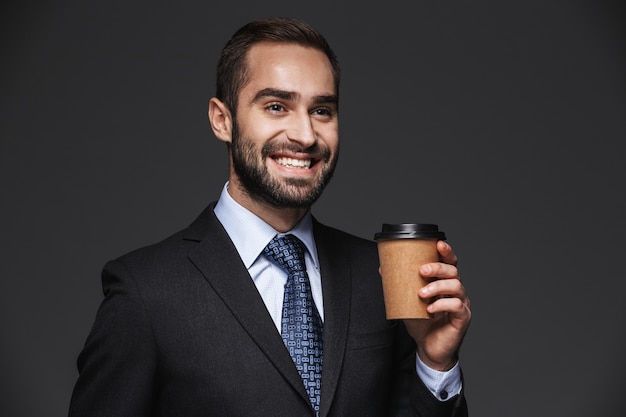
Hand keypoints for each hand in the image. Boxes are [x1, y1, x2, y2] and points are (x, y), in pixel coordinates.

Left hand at [403, 240, 470, 370]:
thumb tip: (383, 268)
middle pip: (454, 270)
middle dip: (438, 267)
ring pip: (456, 286)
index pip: (449, 262)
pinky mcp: (463, 317)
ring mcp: (461, 303)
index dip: (447, 251)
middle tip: (421, 271)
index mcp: (444, 282)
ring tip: (421, 294)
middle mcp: (456, 290)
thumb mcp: (406, 301)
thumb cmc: (421, 322)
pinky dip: (442, 305)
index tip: (438, 244)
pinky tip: (430, 309)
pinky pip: (457, 306)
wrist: (428, 348)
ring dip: (437, 287)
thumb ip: (398, 285)